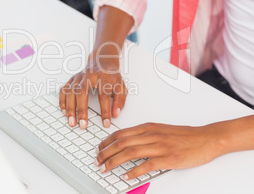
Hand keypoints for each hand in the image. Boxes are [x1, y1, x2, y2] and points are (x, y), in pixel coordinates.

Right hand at [59, 52, 126, 128]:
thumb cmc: (111, 76)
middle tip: (83, 125)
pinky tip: (64, 112)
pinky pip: (64, 90)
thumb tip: (115, 114)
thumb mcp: (121, 86)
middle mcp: (89, 76)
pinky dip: (62, 101)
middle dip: (81, 110)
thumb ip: (120, 100)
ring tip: (71, 121)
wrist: (102, 61)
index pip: (104, 95)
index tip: (106, 123)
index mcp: (103, 77)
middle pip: (82, 92)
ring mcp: (78, 77)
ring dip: (70, 108)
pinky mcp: (72, 79)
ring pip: (71, 92)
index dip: (105, 110)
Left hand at [94, 122, 224, 179]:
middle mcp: (151, 135)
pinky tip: (126, 176)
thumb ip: (144, 135)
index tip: (99, 149)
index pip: (120, 133)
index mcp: (148, 127)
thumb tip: (128, 142)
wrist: (206, 138)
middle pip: (121, 142)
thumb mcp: (160, 130)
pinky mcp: (168, 159)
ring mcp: (159, 146)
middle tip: (97, 161)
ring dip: (114, 161)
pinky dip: (134, 171)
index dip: (106, 142)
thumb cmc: (184, 135)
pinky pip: (146, 165)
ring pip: (130, 152)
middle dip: (105, 152)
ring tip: (105, 168)